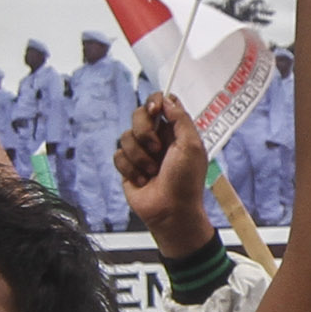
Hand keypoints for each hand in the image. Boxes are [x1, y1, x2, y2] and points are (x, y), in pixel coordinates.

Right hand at [117, 93, 216, 256]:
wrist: (171, 211)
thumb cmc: (186, 182)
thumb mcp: (192, 146)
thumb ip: (180, 119)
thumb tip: (167, 100)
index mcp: (175, 131)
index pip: (161, 103)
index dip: (155, 102)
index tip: (155, 111)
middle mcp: (157, 138)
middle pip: (139, 115)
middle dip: (144, 131)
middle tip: (156, 149)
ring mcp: (141, 152)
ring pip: (126, 136)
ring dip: (140, 156)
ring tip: (152, 172)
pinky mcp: (128, 167)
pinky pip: (118, 155)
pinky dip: (130, 169)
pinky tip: (142, 181)